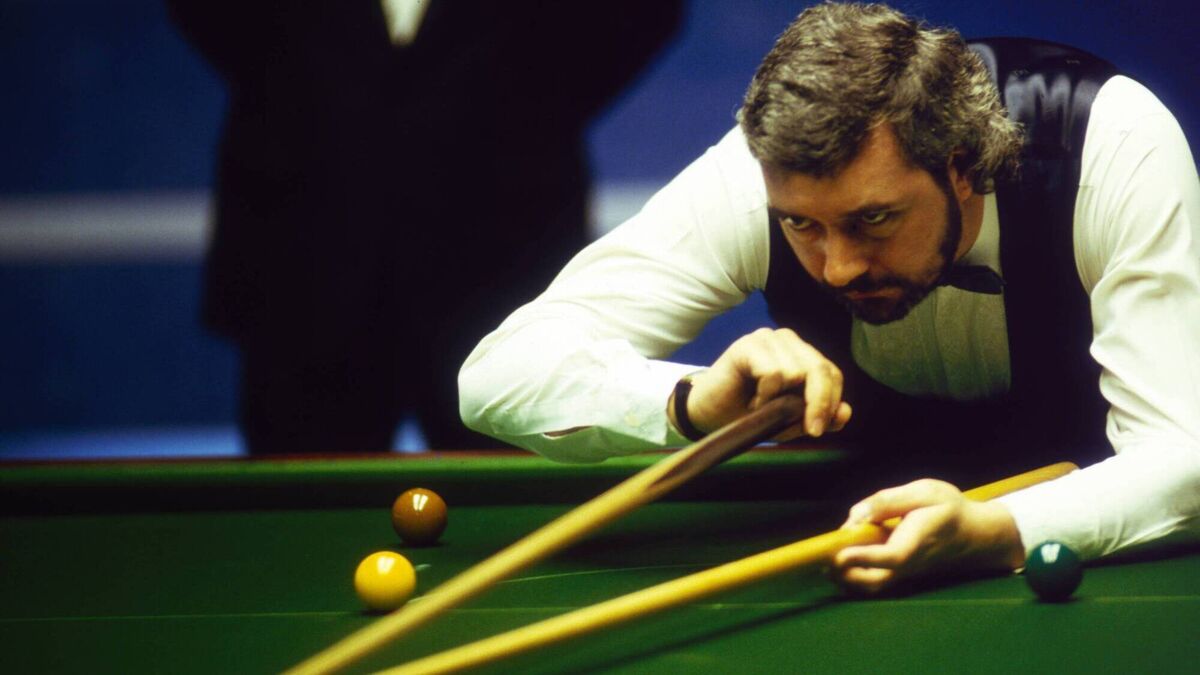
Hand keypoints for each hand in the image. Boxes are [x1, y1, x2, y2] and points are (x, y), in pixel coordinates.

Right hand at [673, 328, 851, 439]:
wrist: (708, 415)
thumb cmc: (748, 415)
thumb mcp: (790, 421)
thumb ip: (819, 416)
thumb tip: (846, 413)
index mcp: (803, 356)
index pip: (832, 373)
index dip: (831, 401)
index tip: (818, 429)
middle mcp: (789, 342)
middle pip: (820, 369)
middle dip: (819, 403)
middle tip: (811, 430)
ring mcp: (768, 339)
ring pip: (797, 372)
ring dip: (781, 401)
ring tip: (763, 409)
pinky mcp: (748, 344)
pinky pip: (773, 373)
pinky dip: (765, 395)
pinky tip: (753, 401)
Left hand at [831, 479, 1024, 594]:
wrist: (974, 533)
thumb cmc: (948, 508)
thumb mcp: (924, 491)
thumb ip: (888, 501)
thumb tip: (857, 515)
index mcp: (916, 542)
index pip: (889, 557)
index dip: (862, 557)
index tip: (838, 553)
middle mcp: (908, 563)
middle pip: (874, 581)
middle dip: (845, 574)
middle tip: (822, 557)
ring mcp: (903, 572)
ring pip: (871, 586)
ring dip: (845, 578)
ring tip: (825, 560)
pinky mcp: (898, 572)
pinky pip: (873, 581)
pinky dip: (852, 576)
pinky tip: (838, 559)